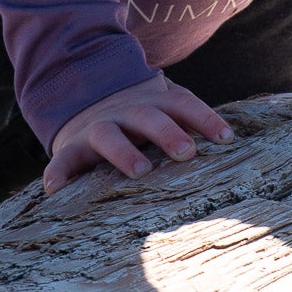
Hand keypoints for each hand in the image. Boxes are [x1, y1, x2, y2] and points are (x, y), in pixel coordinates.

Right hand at [44, 75, 234, 193]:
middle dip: (167, 132)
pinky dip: (58, 173)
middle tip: (187, 151)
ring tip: (140, 170)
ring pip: (109, 135)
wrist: (89, 100)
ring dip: (124, 151)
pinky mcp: (72, 148)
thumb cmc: (143, 119)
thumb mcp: (165, 111)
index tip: (226, 139)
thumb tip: (235, 145)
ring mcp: (97, 129)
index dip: (204, 118)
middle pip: (148, 116)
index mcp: (153, 102)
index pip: (183, 104)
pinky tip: (55, 190)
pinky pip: (62, 160)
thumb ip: (192, 124)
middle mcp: (126, 112)